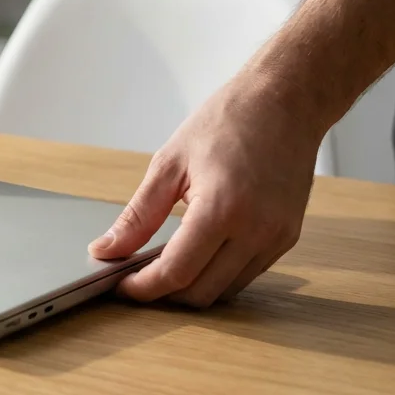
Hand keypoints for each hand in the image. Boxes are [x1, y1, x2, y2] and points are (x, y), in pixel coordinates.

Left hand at [87, 73, 324, 305]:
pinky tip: (198, 251)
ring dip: (193, 286)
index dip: (144, 288)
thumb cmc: (228, 121)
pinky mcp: (288, 238)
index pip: (176, 273)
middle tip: (137, 275)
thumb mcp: (169, 164)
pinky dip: (218, 273)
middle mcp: (256, 231)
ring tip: (164, 262)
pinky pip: (247, 273)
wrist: (286, 101)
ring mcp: (277, 237)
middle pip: (202, 293)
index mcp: (222, 209)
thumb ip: (137, 216)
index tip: (121, 286)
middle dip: (164, 292)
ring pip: (226, 291)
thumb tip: (106, 250)